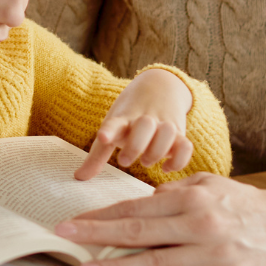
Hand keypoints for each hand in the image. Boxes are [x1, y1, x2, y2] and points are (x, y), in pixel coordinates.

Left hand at [54, 176, 265, 265]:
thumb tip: (141, 200)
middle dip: (96, 236)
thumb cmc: (245, 204)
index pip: (136, 207)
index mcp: (192, 199)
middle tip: (65, 238)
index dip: (101, 215)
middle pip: (137, 233)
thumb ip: (174, 192)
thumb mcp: (210, 185)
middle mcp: (200, 225)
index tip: (73, 220)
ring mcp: (212, 255)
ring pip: (154, 264)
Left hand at [75, 68, 193, 179]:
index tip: (103, 137)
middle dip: (136, 145)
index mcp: (124, 118)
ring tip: (147, 162)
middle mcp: (145, 119)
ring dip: (158, 150)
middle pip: (144, 126)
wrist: (160, 87)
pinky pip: (186, 145)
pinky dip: (179, 159)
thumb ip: (97, 156)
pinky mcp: (180, 133)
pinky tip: (167, 167)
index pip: (115, 122)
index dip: (109, 130)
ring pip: (168, 132)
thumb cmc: (130, 115)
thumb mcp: (113, 128)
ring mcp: (164, 124)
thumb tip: (78, 178)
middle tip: (125, 161)